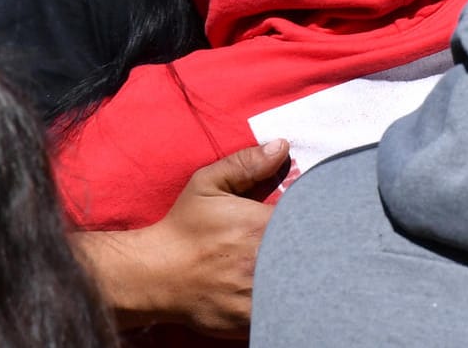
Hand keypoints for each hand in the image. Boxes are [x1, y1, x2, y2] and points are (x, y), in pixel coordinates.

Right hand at [78, 139, 289, 336]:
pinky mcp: (248, 322)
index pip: (308, 221)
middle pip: (309, 256)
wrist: (154, 275)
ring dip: (298, 278)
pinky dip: (283, 305)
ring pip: (297, 287)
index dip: (313, 222)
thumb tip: (282, 146)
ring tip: (289, 270)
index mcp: (259, 226)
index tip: (306, 224)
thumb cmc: (183, 227)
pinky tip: (278, 294)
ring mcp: (256, 295)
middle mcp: (262, 262)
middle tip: (302, 248)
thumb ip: (246, 164)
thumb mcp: (208, 184)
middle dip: (310, 251)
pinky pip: (279, 313)